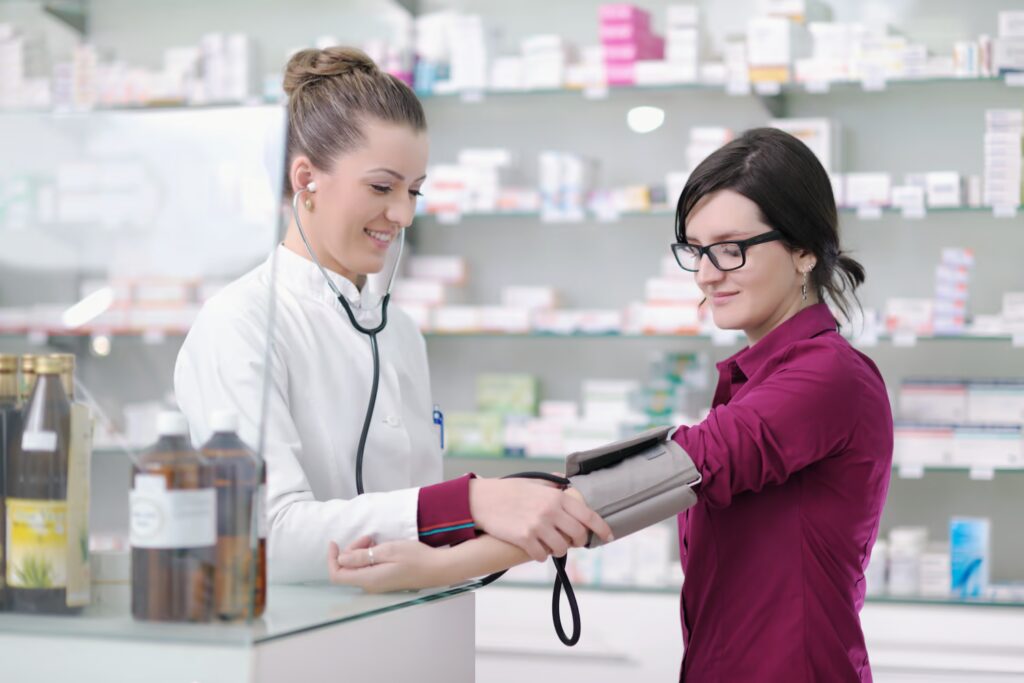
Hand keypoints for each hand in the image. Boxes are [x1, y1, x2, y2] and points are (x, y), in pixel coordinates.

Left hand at [328, 536, 447, 592]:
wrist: (438, 568)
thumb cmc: (415, 557)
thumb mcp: (388, 550)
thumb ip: (362, 556)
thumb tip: (342, 558)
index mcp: (368, 579)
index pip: (337, 575)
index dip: (331, 559)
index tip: (335, 542)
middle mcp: (370, 586)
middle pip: (347, 570)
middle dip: (351, 551)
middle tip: (368, 537)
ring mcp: (378, 586)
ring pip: (358, 569)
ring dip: (361, 553)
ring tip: (375, 540)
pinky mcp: (385, 582)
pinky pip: (368, 570)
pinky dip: (369, 558)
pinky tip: (380, 549)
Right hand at [469, 478, 612, 561]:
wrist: (483, 499)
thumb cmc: (509, 490)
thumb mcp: (535, 483)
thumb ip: (554, 486)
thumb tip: (568, 484)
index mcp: (556, 497)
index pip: (588, 515)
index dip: (601, 528)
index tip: (608, 536)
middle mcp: (550, 511)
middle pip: (577, 535)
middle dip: (577, 541)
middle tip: (572, 541)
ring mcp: (537, 526)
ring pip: (561, 548)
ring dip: (558, 549)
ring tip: (550, 544)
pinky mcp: (524, 539)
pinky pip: (542, 556)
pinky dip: (541, 555)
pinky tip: (536, 549)